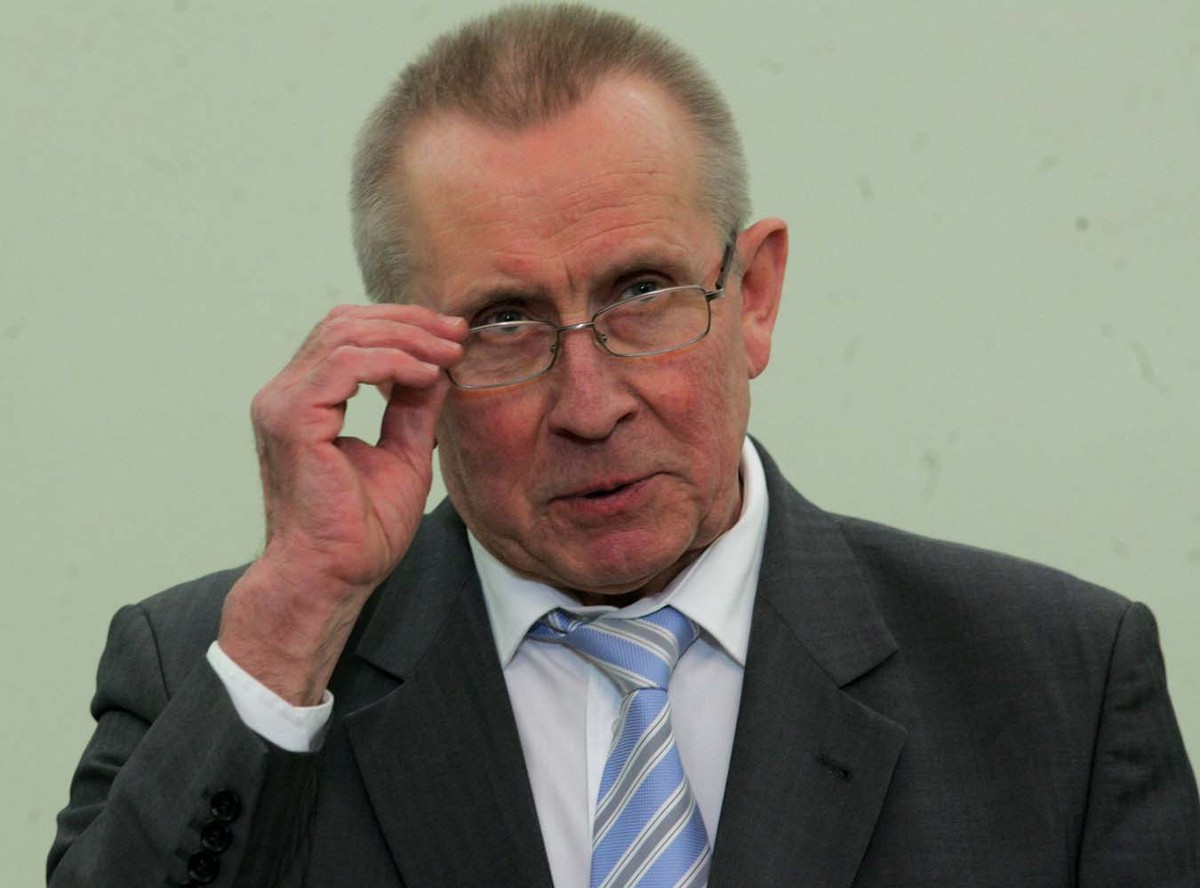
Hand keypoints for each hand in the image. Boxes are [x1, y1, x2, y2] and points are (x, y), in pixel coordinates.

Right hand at [219, 304, 466, 703]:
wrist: (332, 578)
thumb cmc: (359, 532)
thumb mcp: (402, 455)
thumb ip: (413, 409)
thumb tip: (438, 366)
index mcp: (303, 401)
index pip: (346, 335)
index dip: (401, 325)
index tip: (451, 336)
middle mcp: (284, 395)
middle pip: (344, 322)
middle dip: (408, 322)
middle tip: (456, 334)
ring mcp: (282, 404)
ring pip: (345, 334)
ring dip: (406, 338)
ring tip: (448, 355)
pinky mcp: (292, 419)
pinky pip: (345, 364)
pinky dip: (392, 361)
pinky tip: (426, 375)